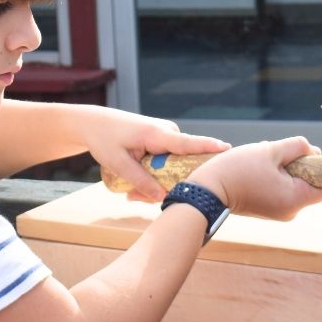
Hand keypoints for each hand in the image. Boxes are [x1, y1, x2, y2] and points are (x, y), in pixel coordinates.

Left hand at [80, 110, 229, 203]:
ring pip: (172, 164)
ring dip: (157, 181)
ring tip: (131, 194)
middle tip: (136, 199)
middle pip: (181, 162)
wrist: (93, 122)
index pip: (188, 142)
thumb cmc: (104, 139)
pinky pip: (166, 160)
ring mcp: (165, 135)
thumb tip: (162, 196)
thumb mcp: (117, 163)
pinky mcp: (161, 139)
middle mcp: (166, 132)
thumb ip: (139, 180)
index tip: (228, 149)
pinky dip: (154, 174)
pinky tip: (134, 184)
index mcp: (157, 134)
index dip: (208, 147)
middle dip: (167, 183)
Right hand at [189, 136, 321, 221]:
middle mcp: (291, 211)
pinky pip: (283, 189)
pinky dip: (276, 177)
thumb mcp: (271, 150)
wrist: (207, 191)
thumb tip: (313, 151)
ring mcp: (279, 212)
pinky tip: (258, 171)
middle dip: (300, 166)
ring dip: (285, 169)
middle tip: (277, 157)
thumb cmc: (238, 170)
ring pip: (296, 184)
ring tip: (263, 163)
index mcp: (295, 199)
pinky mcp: (268, 209)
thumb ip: (298, 147)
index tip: (306, 156)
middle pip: (311, 184)